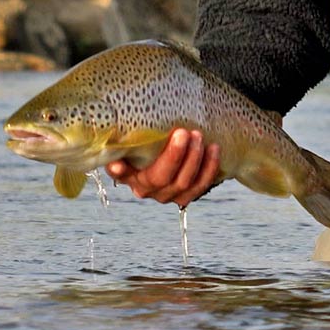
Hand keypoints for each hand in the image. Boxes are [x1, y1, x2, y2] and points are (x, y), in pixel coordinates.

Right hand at [106, 127, 221, 208]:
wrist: (165, 149)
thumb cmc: (146, 139)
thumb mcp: (133, 136)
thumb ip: (126, 136)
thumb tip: (116, 141)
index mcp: (127, 174)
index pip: (122, 173)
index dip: (121, 171)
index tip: (119, 164)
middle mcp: (145, 189)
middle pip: (160, 178)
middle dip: (174, 155)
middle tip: (183, 133)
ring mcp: (167, 195)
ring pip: (183, 183)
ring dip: (194, 159)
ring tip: (198, 136)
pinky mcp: (186, 196)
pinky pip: (200, 186)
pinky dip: (209, 167)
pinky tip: (214, 148)